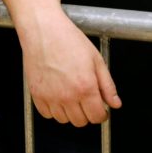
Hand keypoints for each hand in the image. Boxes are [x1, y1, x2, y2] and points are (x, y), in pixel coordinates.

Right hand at [20, 10, 120, 125]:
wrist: (44, 31)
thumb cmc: (68, 40)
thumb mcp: (96, 59)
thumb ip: (107, 85)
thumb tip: (115, 103)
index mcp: (85, 87)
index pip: (97, 116)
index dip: (102, 114)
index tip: (101, 109)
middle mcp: (67, 95)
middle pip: (81, 121)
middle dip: (87, 113)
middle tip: (86, 99)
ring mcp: (50, 97)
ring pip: (64, 120)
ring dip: (70, 112)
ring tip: (71, 94)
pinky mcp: (36, 94)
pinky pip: (47, 114)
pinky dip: (53, 109)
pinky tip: (58, 95)